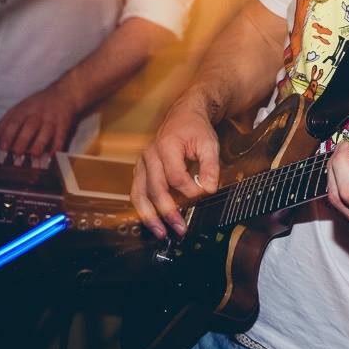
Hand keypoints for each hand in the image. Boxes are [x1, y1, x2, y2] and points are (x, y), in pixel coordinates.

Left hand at [0, 80, 80, 155]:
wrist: (65, 93)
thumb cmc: (39, 104)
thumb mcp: (20, 108)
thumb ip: (6, 123)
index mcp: (24, 109)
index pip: (14, 122)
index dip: (8, 134)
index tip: (2, 147)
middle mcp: (38, 114)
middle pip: (30, 127)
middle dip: (22, 140)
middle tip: (16, 153)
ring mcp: (52, 119)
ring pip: (46, 132)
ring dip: (40, 144)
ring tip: (34, 155)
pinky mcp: (64, 124)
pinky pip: (61, 135)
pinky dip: (57, 145)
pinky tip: (52, 154)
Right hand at [131, 94, 219, 238]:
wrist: (183, 116)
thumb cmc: (195, 129)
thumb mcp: (209, 143)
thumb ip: (210, 167)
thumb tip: (209, 189)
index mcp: (166, 146)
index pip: (175, 176)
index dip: (190, 190)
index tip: (203, 194)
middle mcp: (149, 156)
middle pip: (155, 189)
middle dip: (167, 212)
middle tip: (179, 228)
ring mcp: (142, 163)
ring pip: (140, 194)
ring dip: (149, 216)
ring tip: (160, 232)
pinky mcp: (141, 170)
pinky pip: (138, 192)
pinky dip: (143, 208)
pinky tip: (152, 221)